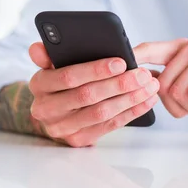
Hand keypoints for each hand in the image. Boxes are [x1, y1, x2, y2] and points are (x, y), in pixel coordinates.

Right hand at [27, 42, 159, 146]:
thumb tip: (37, 48)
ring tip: (149, 85)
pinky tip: (146, 100)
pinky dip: (132, 112)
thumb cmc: (61, 79)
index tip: (122, 61)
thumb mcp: (53, 63)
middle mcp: (46, 109)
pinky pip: (109, 126)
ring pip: (100, 113)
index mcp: (39, 84)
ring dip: (129, 99)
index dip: (96, 69)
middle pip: (87, 96)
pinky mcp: (78, 140)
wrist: (56, 109)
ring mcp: (61, 128)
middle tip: (143, 74)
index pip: (68, 76)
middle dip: (119, 84)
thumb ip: (49, 54)